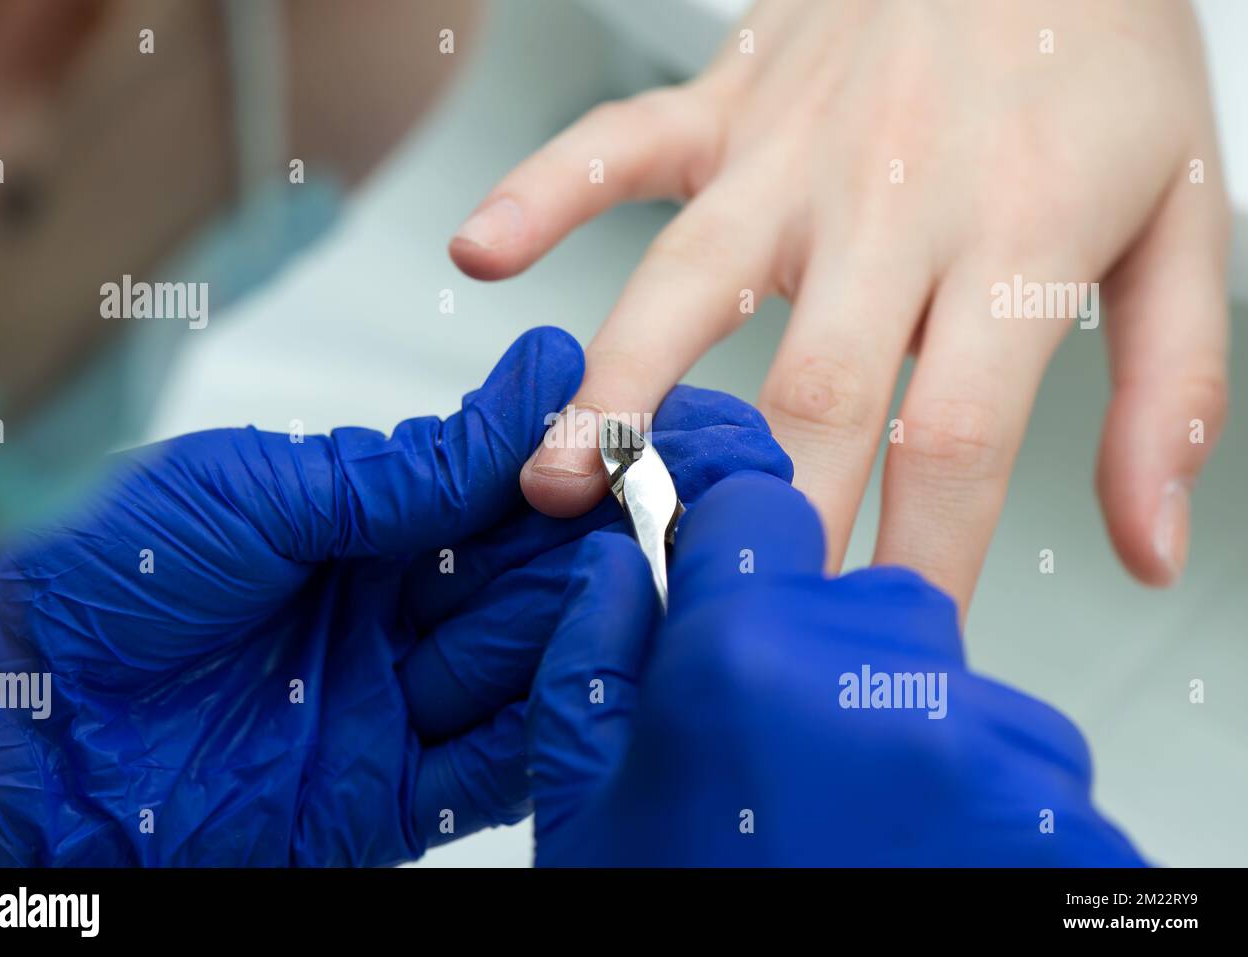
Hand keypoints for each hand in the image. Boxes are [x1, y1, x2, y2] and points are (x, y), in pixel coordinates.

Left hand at [0, 328, 790, 864]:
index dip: (554, 464)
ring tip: (637, 578)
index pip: (488, 492)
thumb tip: (523, 398)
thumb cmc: (108, 580)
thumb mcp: (260, 491)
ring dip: (579, 621)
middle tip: (647, 506)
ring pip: (521, 660)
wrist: (26, 732)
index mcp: (358, 526)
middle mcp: (389, 610)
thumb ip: (403, 470)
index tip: (622, 431)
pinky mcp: (392, 793)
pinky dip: (549, 720)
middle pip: (518, 575)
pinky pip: (493, 759)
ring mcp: (396, 701)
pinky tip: (598, 675)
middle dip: (580, 541)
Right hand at [451, 0, 1229, 612]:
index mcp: (1012, 238)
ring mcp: (793, 148)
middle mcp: (889, 201)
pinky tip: (484, 252)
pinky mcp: (730, 102)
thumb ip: (1172, 389)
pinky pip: (618, 143)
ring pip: (684, 282)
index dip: (916, 558)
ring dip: (619, 391)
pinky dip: (544, 192)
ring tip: (559, 484)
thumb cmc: (1104, 59)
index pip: (952, 438)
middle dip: (760, 522)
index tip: (881, 645)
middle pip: (810, 391)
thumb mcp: (1187, 221)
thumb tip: (1148, 546)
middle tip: (710, 622)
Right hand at [527, 471, 1144, 865]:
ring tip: (845, 822)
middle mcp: (880, 679)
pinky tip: (903, 852)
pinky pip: (1013, 750)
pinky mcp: (1055, 810)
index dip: (732, 537)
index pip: (757, 503)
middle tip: (778, 748)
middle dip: (818, 645)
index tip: (728, 566)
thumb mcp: (590, 807)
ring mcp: (984, 748)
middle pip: (860, 591)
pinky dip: (967, 785)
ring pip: (942, 673)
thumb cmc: (697, 924)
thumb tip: (616, 566)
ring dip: (900, 721)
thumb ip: (591, 659)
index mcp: (744, 658)